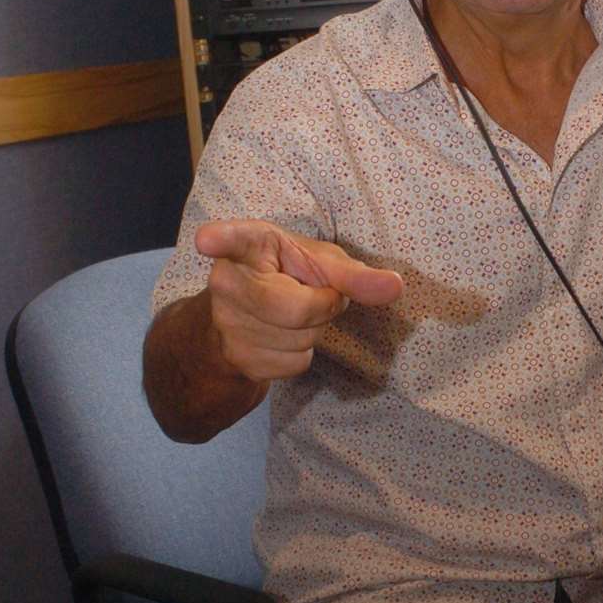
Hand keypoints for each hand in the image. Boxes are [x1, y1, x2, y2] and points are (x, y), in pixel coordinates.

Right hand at [196, 219, 403, 382]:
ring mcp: (226, 324)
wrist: (246, 318)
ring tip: (295, 310)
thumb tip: (396, 286)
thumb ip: (356, 275)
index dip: (221, 239)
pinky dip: (302, 353)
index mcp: (247, 244)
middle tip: (313, 292)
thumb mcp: (320, 263)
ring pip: (300, 341)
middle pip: (297, 311)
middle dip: (322, 306)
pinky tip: (284, 336)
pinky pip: (295, 364)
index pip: (231, 239)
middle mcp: (226, 282)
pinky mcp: (236, 357)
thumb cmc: (288, 276)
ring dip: (314, 331)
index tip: (206, 240)